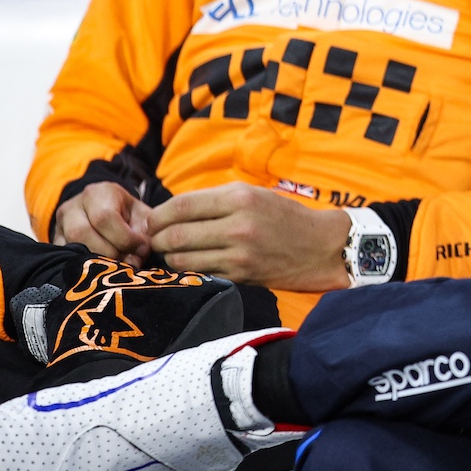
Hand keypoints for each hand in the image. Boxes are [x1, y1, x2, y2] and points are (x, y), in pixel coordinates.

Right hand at [53, 182, 150, 263]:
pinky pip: (63, 257)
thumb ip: (144, 234)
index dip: (125, 238)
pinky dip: (83, 266)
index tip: (141, 248)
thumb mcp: (141, 216)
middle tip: (127, 260)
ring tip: (116, 265)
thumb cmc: (128, 215)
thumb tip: (137, 257)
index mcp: (98, 193)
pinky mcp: (55, 241)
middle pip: (82, 232)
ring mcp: (60, 224)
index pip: (104, 217)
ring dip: (96, 261)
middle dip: (109, 252)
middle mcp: (74, 205)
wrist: (107, 212)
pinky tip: (100, 269)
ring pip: (70, 246)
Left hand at [147, 182, 350, 290]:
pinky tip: (190, 264)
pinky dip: (188, 270)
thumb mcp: (252, 194)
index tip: (151, 220)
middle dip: (158, 238)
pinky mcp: (240, 276)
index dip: (158, 215)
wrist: (320, 247)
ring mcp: (239, 255)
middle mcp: (238, 226)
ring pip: (183, 259)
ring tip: (171, 252)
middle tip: (155, 239)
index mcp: (239, 198)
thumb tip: (170, 211)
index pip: (181, 206)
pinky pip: (201, 273)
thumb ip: (213, 200)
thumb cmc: (283, 216)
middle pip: (176, 235)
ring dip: (169, 257)